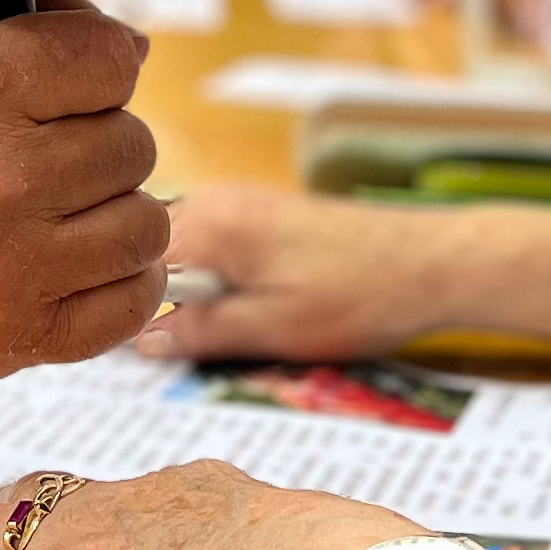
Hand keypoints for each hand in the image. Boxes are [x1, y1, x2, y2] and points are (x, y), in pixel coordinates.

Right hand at [0, 0, 166, 379]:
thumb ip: (14, 36)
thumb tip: (123, 46)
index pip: (113, 59)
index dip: (94, 68)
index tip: (69, 87)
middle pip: (134, 142)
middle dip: (94, 142)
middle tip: (42, 157)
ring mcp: (12, 264)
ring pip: (147, 222)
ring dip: (111, 213)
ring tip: (59, 213)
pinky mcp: (19, 335)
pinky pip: (132, 300)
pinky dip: (118, 282)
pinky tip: (76, 264)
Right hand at [141, 183, 465, 361]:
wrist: (431, 263)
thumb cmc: (358, 295)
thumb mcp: (271, 329)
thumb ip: (200, 331)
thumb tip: (140, 340)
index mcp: (210, 223)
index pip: (128, 262)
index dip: (119, 307)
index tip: (120, 349)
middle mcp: (216, 199)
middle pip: (147, 252)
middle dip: (149, 298)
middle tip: (165, 350)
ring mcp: (239, 201)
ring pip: (178, 251)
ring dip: (183, 292)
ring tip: (208, 332)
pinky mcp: (262, 213)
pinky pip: (210, 245)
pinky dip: (211, 279)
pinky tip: (239, 309)